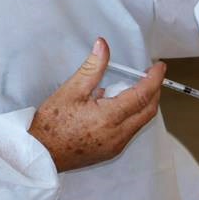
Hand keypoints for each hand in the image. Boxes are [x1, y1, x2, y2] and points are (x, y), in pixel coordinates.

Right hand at [30, 38, 164, 170]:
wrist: (40, 153)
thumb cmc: (51, 124)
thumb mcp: (71, 90)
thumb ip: (92, 67)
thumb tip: (103, 45)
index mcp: (109, 117)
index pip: (142, 95)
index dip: (154, 79)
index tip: (158, 67)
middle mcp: (118, 134)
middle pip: (148, 110)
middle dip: (154, 91)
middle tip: (150, 75)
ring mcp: (116, 145)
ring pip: (141, 122)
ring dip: (144, 104)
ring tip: (133, 87)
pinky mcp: (111, 151)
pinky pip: (131, 131)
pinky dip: (133, 115)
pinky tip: (118, 105)